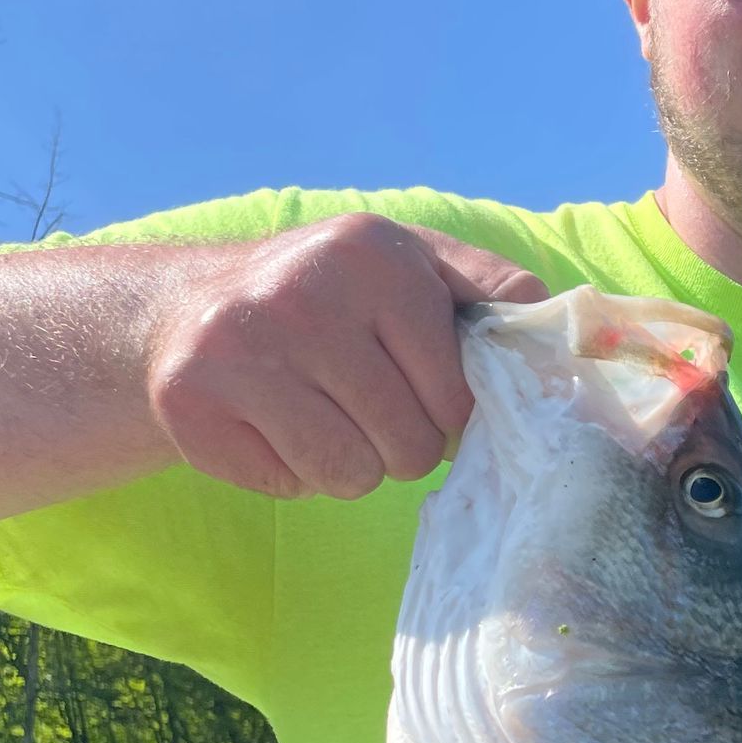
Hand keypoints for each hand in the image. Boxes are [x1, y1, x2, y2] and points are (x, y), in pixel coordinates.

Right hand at [144, 214, 546, 498]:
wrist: (184, 310)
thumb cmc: (328, 297)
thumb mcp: (411, 266)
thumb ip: (491, 291)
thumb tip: (558, 333)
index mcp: (373, 255)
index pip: (457, 395)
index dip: (446, 410)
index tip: (413, 384)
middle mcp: (302, 294)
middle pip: (409, 446)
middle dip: (397, 442)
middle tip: (358, 402)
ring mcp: (239, 350)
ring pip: (351, 476)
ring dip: (347, 463)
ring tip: (317, 413)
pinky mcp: (192, 405)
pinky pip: (291, 487)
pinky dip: (290, 472)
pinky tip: (268, 423)